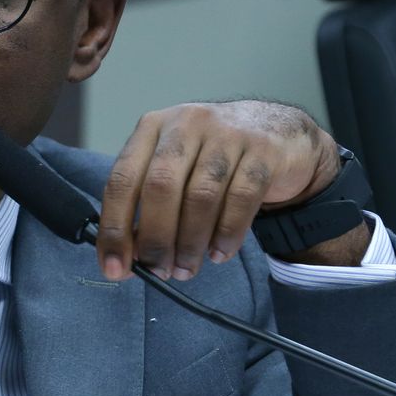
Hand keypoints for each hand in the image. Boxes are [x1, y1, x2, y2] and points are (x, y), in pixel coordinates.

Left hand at [97, 101, 341, 280]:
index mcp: (153, 128)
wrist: (280, 131)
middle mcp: (186, 124)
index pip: (122, 179)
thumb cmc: (214, 157)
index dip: (115, 228)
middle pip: (160, 187)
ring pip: (201, 196)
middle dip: (155, 239)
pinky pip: (241, 199)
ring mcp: (226, 133)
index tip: (115, 267)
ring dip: (190, 243)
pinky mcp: (263, 150)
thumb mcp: (176, 167)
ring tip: (186, 269)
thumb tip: (127, 258)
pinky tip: (219, 253)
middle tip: (158, 271)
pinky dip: (227, 234)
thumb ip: (148, 204)